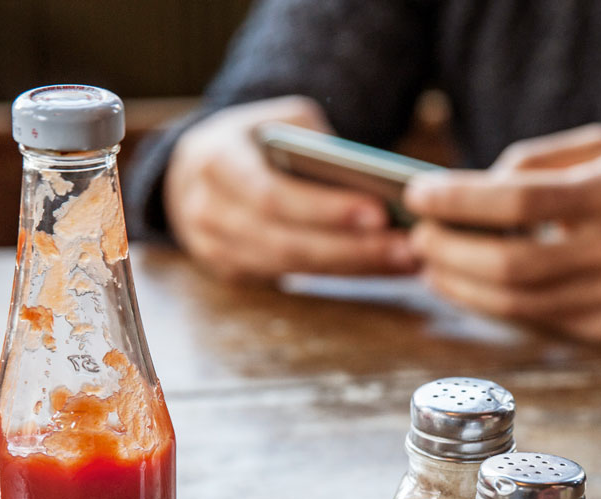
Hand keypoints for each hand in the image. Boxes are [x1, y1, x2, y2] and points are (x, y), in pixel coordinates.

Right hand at [164, 95, 415, 280]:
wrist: (191, 170)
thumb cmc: (249, 139)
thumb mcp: (275, 118)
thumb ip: (311, 136)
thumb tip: (363, 173)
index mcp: (215, 162)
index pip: (272, 194)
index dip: (325, 209)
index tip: (379, 212)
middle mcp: (207, 211)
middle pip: (286, 243)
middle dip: (351, 248)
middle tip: (409, 248)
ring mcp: (215, 249)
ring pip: (291, 267)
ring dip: (353, 267)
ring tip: (407, 259)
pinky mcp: (232, 272)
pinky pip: (291, 278)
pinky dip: (339, 273)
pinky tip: (381, 266)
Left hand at [404, 124, 600, 342]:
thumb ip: (535, 164)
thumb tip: (470, 191)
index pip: (518, 201)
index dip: (459, 200)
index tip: (418, 194)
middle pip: (509, 263)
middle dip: (449, 252)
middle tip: (418, 237)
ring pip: (516, 303)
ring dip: (460, 286)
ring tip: (430, 264)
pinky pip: (535, 322)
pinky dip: (491, 305)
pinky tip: (466, 286)